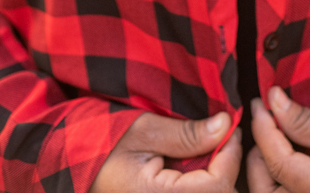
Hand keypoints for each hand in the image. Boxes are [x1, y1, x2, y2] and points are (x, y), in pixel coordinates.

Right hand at [92, 111, 240, 192]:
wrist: (78, 168)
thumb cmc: (105, 146)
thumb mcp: (144, 131)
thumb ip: (186, 133)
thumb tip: (224, 125)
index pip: (219, 185)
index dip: (231, 153)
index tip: (230, 125)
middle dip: (226, 166)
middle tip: (221, 135)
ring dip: (216, 178)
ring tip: (208, 149)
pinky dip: (203, 184)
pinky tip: (194, 167)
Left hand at [248, 88, 309, 192]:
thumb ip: (309, 122)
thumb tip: (274, 99)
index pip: (275, 159)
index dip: (263, 127)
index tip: (260, 102)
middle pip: (259, 167)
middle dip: (266, 139)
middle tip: (285, 125)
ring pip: (257, 177)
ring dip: (267, 154)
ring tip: (296, 147)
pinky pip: (263, 187)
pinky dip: (271, 168)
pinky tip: (294, 161)